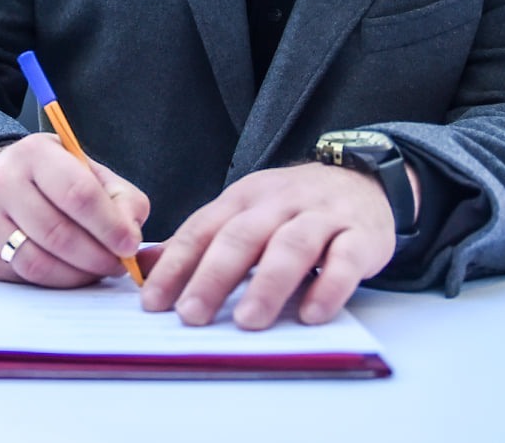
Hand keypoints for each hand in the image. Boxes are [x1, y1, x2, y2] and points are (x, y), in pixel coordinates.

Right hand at [0, 133, 148, 286]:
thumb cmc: (54, 180)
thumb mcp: (90, 173)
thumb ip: (120, 199)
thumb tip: (129, 236)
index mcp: (35, 153)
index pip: (77, 193)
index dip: (109, 225)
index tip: (129, 245)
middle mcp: (1, 180)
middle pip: (56, 233)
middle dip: (95, 257)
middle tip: (117, 266)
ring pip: (36, 262)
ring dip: (75, 276)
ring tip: (95, 272)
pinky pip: (18, 278)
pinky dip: (49, 284)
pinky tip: (66, 274)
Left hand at [140, 161, 413, 329]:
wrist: (362, 182)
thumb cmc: (292, 208)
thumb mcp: (243, 213)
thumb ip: (199, 240)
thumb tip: (143, 266)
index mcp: (243, 198)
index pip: (203, 229)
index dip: (176, 264)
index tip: (153, 301)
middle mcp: (279, 203)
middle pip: (242, 236)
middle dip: (214, 276)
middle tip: (191, 315)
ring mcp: (322, 217)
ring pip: (291, 246)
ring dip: (267, 284)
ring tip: (248, 321)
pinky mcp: (360, 235)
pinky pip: (345, 260)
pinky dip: (329, 286)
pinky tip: (312, 314)